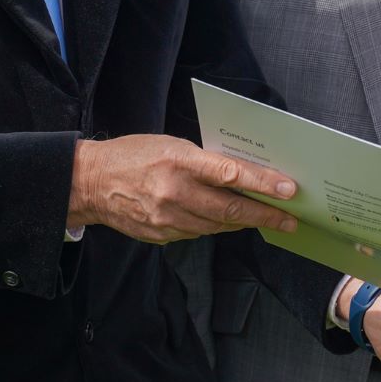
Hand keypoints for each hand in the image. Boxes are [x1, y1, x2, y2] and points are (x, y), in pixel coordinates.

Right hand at [68, 135, 297, 242]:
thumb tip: (240, 176)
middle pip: (230, 209)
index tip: (288, 190)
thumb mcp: (172, 145)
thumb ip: (204, 161)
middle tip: (290, 219)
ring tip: (267, 219)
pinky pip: (199, 233)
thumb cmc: (134, 155)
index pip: (230, 174)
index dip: (263, 184)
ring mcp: (167, 219)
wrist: (90, 183)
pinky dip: (217, 226)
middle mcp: (174, 193)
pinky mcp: (162, 235)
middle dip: (265, 215)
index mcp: (179, 162)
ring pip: (218, 225)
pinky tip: (229, 221)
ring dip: (244, 223)